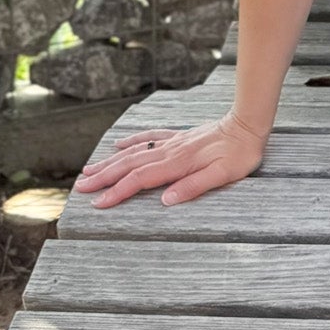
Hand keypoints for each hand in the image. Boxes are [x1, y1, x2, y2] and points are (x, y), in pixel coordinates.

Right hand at [72, 115, 267, 209]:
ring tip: (89, 171)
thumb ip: (194, 186)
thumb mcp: (224, 175)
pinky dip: (131, 141)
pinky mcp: (179, 136)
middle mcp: (170, 151)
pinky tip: (118, 144)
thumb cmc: (240, 154)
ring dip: (110, 162)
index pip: (139, 179)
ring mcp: (172, 142)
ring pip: (134, 151)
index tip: (98, 204)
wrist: (248, 125)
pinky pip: (149, 137)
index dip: (117, 192)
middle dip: (103, 177)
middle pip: (129, 164)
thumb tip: (165, 201)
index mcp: (178, 164)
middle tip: (80, 188)